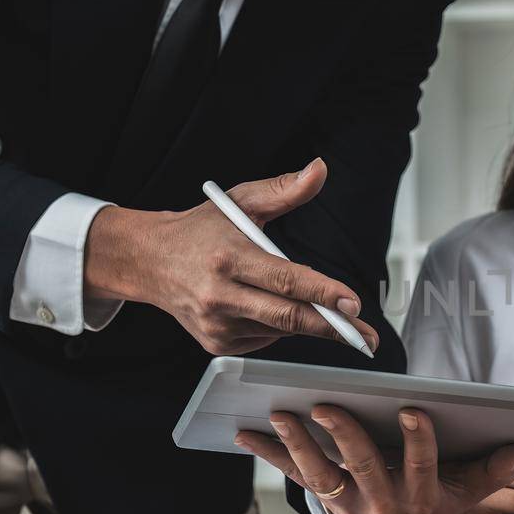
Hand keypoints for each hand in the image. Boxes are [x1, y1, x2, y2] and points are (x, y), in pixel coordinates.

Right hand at [84, 158, 381, 354]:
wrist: (149, 261)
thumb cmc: (199, 231)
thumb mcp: (240, 201)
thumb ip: (284, 189)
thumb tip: (319, 171)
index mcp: (228, 258)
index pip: (286, 280)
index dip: (323, 294)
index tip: (353, 303)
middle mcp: (220, 295)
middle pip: (288, 318)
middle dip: (333, 327)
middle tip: (365, 335)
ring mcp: (216, 324)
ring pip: (280, 331)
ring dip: (304, 320)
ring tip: (311, 305)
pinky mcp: (215, 343)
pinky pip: (264, 339)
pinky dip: (278, 326)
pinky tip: (267, 305)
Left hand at [234, 405, 513, 513]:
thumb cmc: (434, 509)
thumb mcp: (466, 494)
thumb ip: (492, 470)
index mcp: (420, 499)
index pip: (421, 467)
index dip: (417, 441)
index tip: (410, 411)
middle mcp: (382, 505)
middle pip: (363, 468)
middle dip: (345, 436)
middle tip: (326, 406)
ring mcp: (349, 506)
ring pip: (321, 475)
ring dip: (297, 444)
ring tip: (280, 414)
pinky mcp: (326, 503)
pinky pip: (296, 476)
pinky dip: (270, 454)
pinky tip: (247, 433)